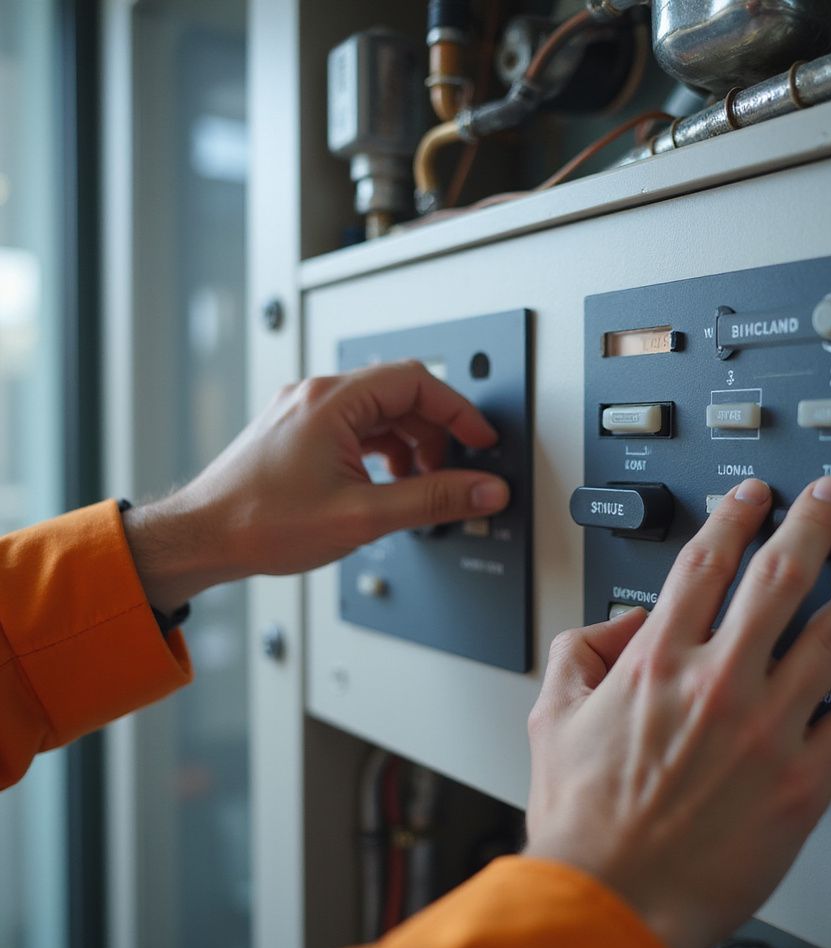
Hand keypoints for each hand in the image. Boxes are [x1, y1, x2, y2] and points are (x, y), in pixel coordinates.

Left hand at [123, 362, 509, 611]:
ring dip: (410, 446)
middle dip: (436, 434)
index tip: (481, 441)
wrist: (201, 537)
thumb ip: (432, 499)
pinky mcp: (298, 432)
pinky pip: (357, 428)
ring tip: (420, 486)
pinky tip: (388, 485)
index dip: (459, 412)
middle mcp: (317, 396)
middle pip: (401, 395)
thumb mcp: (363, 515)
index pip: (418, 382)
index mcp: (333, 401)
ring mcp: (305, 411)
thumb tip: (484, 489)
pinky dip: (383, 452)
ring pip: (380, 413)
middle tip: (456, 471)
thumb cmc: (259, 521)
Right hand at [524, 476, 830, 947]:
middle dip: (814, 523)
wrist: (611, 899)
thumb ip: (579, 649)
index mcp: (656, 662)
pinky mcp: (801, 783)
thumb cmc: (583, 818)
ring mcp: (765, 730)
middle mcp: (716, 683)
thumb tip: (620, 621)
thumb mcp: (551, 716)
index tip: (752, 497)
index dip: (734, 515)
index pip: (705, 561)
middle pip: (781, 576)